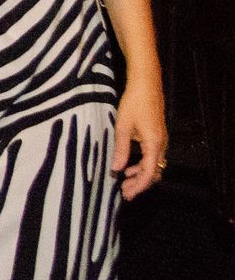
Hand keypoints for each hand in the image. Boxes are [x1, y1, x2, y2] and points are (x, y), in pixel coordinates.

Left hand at [113, 76, 167, 200]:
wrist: (147, 84)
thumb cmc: (134, 103)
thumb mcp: (123, 126)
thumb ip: (121, 149)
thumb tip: (116, 169)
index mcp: (154, 144)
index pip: (148, 173)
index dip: (138, 186)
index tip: (127, 194)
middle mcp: (162, 144)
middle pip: (154, 172)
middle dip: (139, 184)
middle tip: (124, 193)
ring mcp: (161, 140)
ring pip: (154, 166)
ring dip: (140, 175)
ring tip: (124, 182)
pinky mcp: (157, 136)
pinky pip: (153, 157)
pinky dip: (142, 165)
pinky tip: (128, 167)